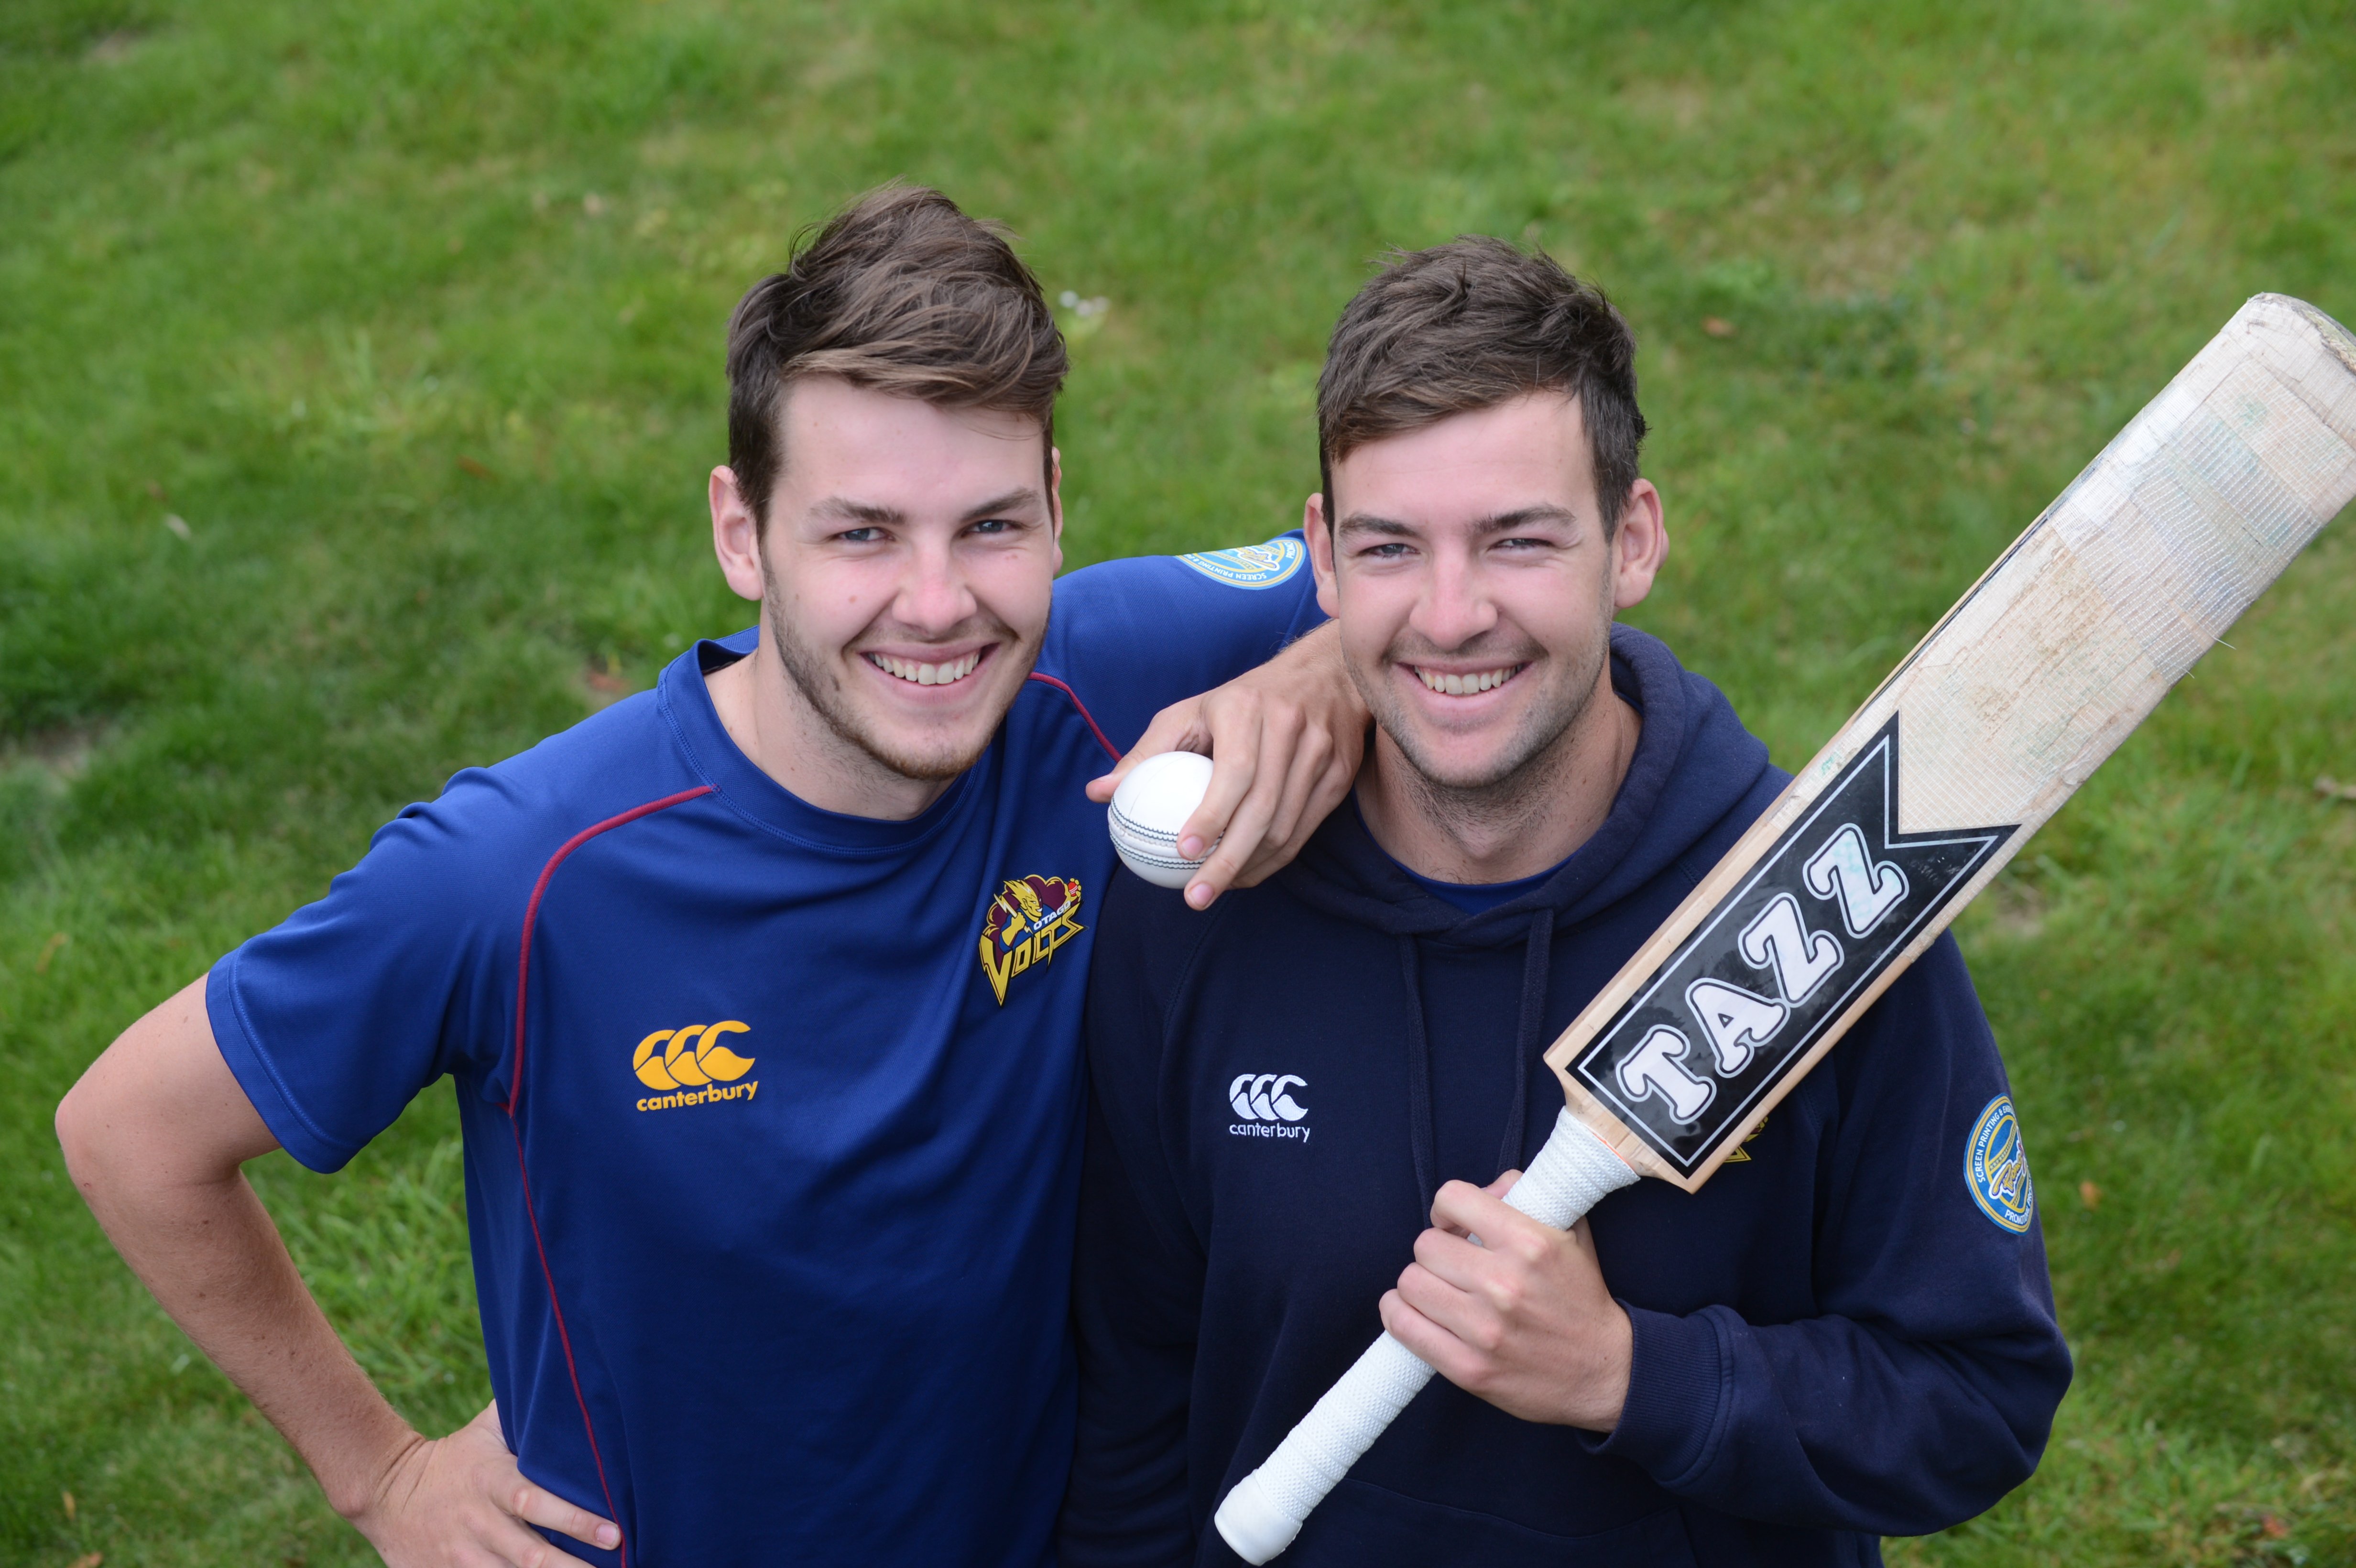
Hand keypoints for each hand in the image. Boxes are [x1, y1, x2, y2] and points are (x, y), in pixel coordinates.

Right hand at [348, 1401, 619, 1566]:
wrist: (385, 1491)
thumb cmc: (454, 1458)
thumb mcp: (484, 1430)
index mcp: (491, 1482)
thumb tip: (565, 1376)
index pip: (536, 1502)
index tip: (614, 1533)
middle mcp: (478, 1523)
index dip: (575, 1520)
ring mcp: (461, 1557)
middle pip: (530, 1555)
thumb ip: (522, 1412)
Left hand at [1085, 622, 1365, 908]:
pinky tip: (1245, 873)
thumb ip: (1145, 754)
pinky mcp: (1339, 775)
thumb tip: (1097, 793)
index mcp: (1246, 708)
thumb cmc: (1241, 700)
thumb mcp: (1189, 712)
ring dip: (1249, 868)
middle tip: (1195, 896)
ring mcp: (1322, 753)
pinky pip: (1305, 830)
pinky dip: (1274, 860)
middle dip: (1227, 861)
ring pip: (1287, 827)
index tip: (1182, 851)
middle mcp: (1289, 728)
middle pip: (1263, 809)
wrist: (1324, 675)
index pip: (1234, 771)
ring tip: (1213, 890)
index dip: (1211, 816)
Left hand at [1378, 1172, 1632, 1430]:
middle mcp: (1504, 1283)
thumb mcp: (1570, 1234)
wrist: (1606, 1372)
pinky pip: (1405, 1327)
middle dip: (1435, 1251)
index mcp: (1530, 1242)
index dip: (1447, 1209)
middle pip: (1425, 1245)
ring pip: (1410, 1283)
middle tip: (1451, 1265)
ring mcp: (1484, 1329)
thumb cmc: (1582, 1299)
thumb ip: (1527, 1196)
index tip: (1453, 1225)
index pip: (1453, 1198)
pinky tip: (1414, 1312)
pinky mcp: (1469, 1368)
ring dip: (1418, 1284)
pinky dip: (1400, 1314)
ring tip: (1437, 1290)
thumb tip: (1485, 1187)